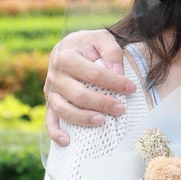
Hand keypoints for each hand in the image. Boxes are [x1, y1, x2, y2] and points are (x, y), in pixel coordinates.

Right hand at [44, 29, 134, 143]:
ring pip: (63, 109)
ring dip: (83, 118)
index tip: (131, 88)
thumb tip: (118, 74)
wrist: (70, 46)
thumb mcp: (102, 38)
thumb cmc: (89, 44)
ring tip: (102, 121)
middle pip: (78, 94)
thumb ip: (112, 52)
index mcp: (66, 56)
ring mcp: (50, 91)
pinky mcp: (49, 103)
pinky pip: (49, 120)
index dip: (114, 82)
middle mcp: (54, 75)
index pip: (93, 73)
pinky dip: (55, 132)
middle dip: (102, 103)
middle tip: (121, 109)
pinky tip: (67, 141)